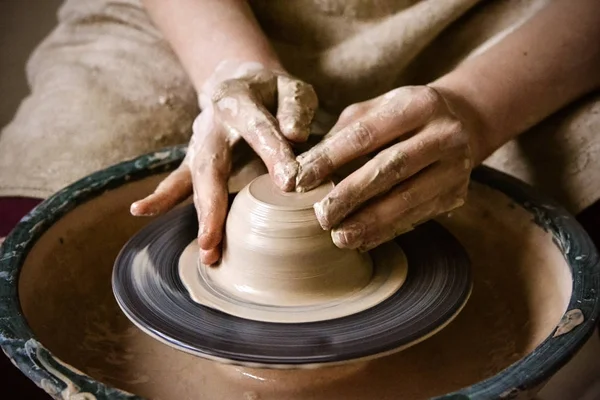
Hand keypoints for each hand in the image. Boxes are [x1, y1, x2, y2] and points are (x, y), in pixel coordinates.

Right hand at [131, 61, 317, 263]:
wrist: (239, 82)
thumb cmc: (272, 93)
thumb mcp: (292, 89)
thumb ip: (295, 107)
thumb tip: (295, 136)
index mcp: (239, 101)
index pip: (257, 128)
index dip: (273, 153)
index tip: (289, 182)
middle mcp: (211, 124)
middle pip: (210, 164)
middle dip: (213, 202)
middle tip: (218, 236)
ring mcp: (199, 143)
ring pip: (194, 181)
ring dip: (201, 217)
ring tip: (207, 250)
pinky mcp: (195, 159)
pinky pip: (178, 180)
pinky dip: (162, 197)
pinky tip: (141, 210)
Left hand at [296, 86, 474, 251]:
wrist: (462, 125)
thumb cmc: (403, 118)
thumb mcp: (375, 110)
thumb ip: (342, 134)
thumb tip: (302, 167)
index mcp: (417, 104)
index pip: (365, 134)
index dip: (330, 158)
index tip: (301, 179)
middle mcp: (444, 134)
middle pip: (390, 168)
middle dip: (351, 194)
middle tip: (321, 215)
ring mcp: (455, 166)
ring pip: (407, 198)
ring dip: (370, 221)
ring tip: (339, 236)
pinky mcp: (457, 193)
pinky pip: (418, 216)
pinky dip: (387, 230)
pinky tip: (363, 240)